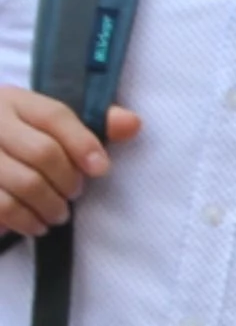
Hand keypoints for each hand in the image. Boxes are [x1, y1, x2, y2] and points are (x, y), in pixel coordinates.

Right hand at [0, 91, 135, 236]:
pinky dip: (25, 220)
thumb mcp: (45, 125)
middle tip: (74, 194)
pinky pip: (3, 205)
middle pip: (43, 152)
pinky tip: (35, 224)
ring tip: (58, 213)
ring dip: (50, 205)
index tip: (101, 169)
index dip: (84, 143)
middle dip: (68, 180)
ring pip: (24, 183)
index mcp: (13, 101)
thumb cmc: (17, 138)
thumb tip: (132, 124)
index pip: (55, 116)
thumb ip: (91, 124)